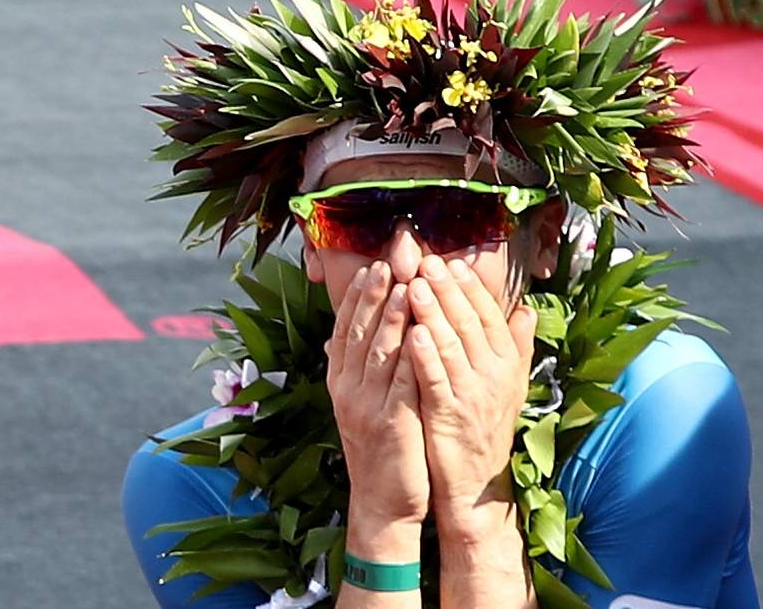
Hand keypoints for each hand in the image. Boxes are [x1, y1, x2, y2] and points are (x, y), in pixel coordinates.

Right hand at [326, 262, 428, 546]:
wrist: (382, 501)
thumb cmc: (379, 446)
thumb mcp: (361, 403)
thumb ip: (357, 367)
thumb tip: (341, 333)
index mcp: (340, 382)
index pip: (345, 330)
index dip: (357, 297)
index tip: (371, 267)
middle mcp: (348, 390)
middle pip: (359, 333)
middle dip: (374, 295)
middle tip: (387, 262)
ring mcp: (367, 407)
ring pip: (380, 353)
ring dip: (392, 317)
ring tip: (405, 285)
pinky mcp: (392, 424)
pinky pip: (403, 383)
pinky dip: (411, 356)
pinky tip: (421, 333)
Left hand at [404, 255, 536, 539]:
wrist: (476, 486)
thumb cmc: (487, 429)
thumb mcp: (511, 387)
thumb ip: (518, 348)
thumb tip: (527, 310)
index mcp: (508, 364)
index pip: (489, 315)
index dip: (471, 288)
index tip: (452, 262)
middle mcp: (495, 375)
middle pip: (469, 323)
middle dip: (447, 289)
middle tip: (426, 261)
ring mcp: (473, 395)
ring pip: (452, 345)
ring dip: (432, 312)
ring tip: (413, 285)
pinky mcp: (450, 416)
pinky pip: (436, 379)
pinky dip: (425, 355)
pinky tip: (411, 332)